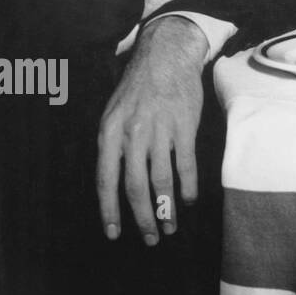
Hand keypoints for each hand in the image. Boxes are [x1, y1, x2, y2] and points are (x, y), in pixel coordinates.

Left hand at [97, 15, 205, 243]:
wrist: (166, 56)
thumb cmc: (138, 87)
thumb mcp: (113, 113)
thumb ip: (113, 146)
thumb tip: (114, 184)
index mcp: (110, 132)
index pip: (106, 180)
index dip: (109, 210)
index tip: (114, 233)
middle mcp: (132, 134)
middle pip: (135, 186)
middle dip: (142, 218)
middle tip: (150, 238)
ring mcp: (160, 130)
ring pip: (161, 180)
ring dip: (167, 208)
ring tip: (171, 226)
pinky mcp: (184, 126)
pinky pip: (186, 164)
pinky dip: (188, 186)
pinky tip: (189, 199)